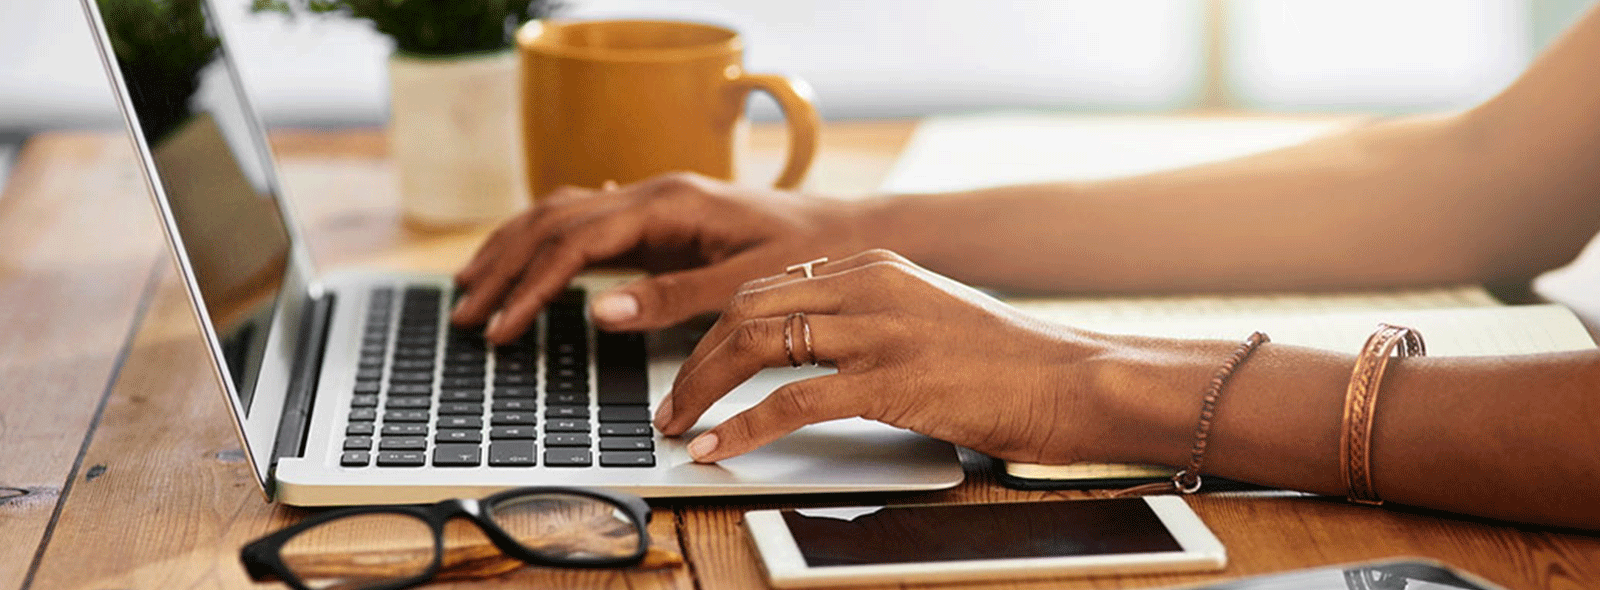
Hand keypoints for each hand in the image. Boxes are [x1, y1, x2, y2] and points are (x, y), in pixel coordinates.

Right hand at [451, 173, 867, 342]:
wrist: (848, 231)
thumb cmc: (807, 254)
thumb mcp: (744, 284)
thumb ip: (671, 298)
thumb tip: (598, 311)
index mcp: (669, 204)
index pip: (575, 242)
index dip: (530, 286)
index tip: (501, 327)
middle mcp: (653, 193)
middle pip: (552, 221)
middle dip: (503, 268)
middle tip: (465, 314)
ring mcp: (653, 202)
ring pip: (561, 214)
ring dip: (513, 250)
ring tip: (472, 288)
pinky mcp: (660, 218)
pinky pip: (585, 221)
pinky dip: (545, 240)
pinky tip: (526, 255)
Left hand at [653, 249, 1124, 463]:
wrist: (1073, 379)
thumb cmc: (1007, 361)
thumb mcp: (927, 316)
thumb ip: (869, 318)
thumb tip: (808, 348)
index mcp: (874, 264)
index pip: (767, 286)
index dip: (715, 328)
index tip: (691, 364)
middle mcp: (870, 285)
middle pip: (747, 308)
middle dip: (694, 358)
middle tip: (671, 402)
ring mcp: (879, 330)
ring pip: (757, 345)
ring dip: (703, 389)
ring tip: (680, 424)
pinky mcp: (892, 379)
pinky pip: (793, 401)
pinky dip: (744, 426)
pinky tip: (720, 445)